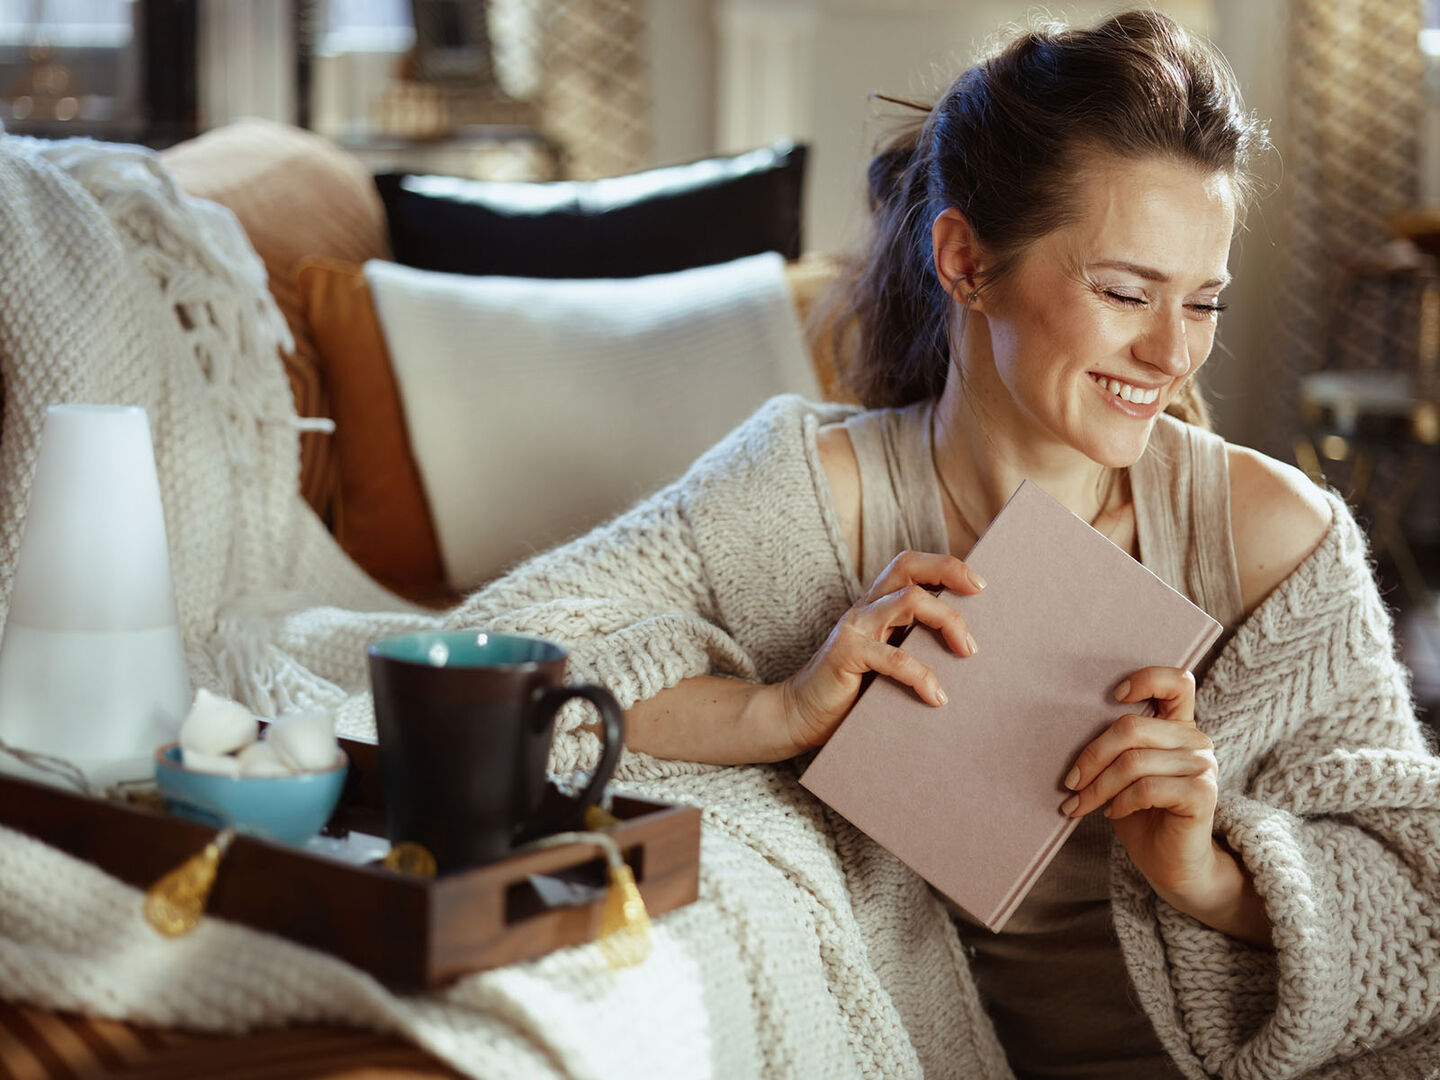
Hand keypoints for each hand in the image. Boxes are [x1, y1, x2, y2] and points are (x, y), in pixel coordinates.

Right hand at [779, 550, 982, 753]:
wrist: (799, 714)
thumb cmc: (849, 691)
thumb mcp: (885, 660)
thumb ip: (911, 645)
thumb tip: (967, 649)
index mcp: (875, 605)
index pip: (909, 566)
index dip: (944, 566)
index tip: (979, 585)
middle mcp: (865, 608)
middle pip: (908, 567)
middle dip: (949, 571)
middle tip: (979, 592)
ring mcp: (854, 627)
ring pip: (909, 601)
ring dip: (947, 621)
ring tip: (967, 651)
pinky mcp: (846, 653)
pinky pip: (895, 657)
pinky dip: (922, 676)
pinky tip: (936, 697)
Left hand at [1062, 667, 1218, 900]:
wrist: (1170, 864)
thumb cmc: (1141, 814)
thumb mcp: (1122, 773)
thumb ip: (1115, 746)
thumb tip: (1064, 725)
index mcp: (1178, 726)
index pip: (1177, 682)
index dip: (1146, 679)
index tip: (1114, 696)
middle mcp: (1196, 740)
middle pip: (1131, 728)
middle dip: (1091, 757)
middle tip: (1070, 784)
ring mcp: (1203, 766)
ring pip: (1134, 762)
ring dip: (1098, 787)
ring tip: (1081, 805)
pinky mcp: (1203, 794)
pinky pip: (1148, 788)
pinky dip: (1121, 801)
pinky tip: (1112, 812)